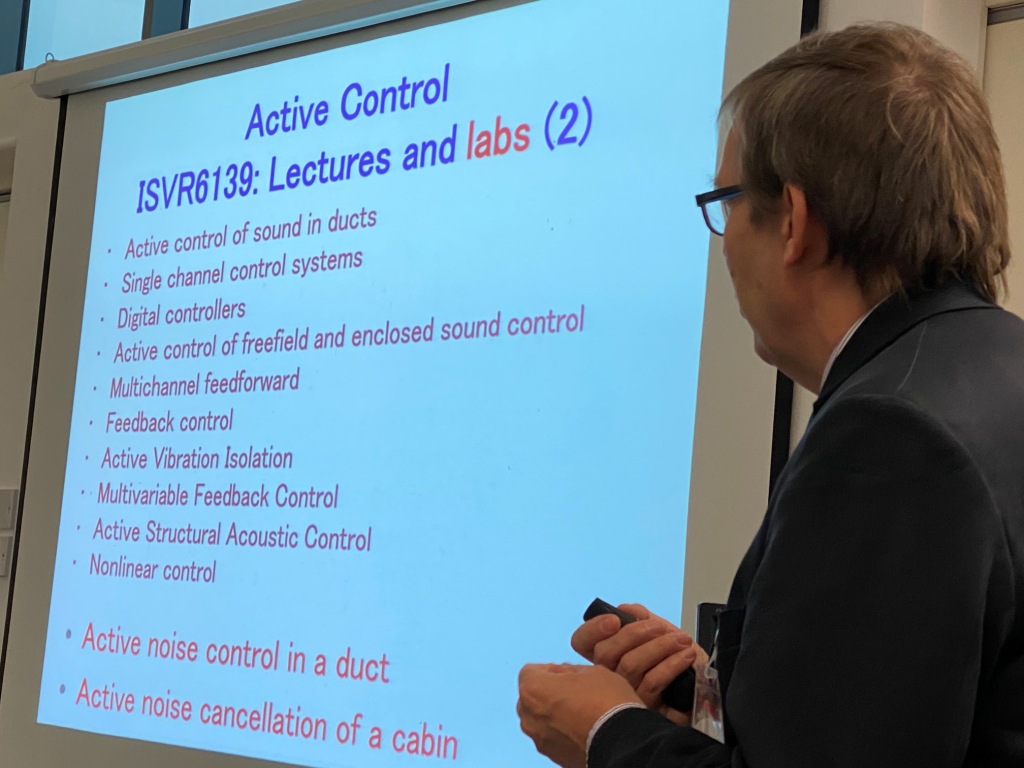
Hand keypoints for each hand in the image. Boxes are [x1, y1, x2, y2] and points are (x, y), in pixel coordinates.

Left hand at [517, 663, 641, 767]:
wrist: (622, 743)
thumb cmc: (606, 702)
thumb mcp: (592, 671)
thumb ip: (570, 670)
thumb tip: (564, 674)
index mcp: (533, 689)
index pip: (531, 671)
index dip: (551, 669)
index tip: (568, 674)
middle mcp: (528, 716)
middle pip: (532, 697)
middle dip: (548, 692)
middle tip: (574, 692)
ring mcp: (539, 740)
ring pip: (540, 720)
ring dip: (554, 714)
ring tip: (581, 713)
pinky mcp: (553, 757)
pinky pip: (551, 738)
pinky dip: (562, 732)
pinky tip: (583, 729)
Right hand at [571, 603, 707, 722]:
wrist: (702, 688)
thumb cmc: (676, 659)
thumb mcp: (659, 631)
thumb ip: (640, 618)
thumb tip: (627, 610)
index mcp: (608, 656)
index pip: (582, 641)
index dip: (593, 628)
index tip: (615, 620)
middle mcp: (609, 676)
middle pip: (605, 652)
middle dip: (634, 633)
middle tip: (659, 627)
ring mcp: (624, 695)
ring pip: (630, 665)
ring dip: (659, 646)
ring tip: (680, 640)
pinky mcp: (643, 708)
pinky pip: (652, 682)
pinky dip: (671, 664)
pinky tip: (685, 656)